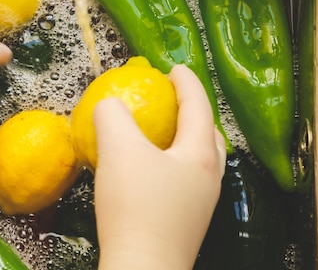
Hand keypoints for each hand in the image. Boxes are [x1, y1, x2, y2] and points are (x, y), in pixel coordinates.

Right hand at [93, 65, 225, 268]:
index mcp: (201, 154)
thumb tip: (109, 104)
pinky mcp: (185, 222)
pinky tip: (148, 171)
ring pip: (199, 160)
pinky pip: (184, 179)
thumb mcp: (118, 150)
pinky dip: (172, 163)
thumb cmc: (135, 206)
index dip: (187, 82)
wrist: (141, 267)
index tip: (174, 68)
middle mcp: (209, 177)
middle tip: (173, 99)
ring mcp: (200, 203)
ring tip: (163, 133)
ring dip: (184, 139)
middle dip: (193, 111)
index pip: (199, 106)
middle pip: (209, 134)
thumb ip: (112, 116)